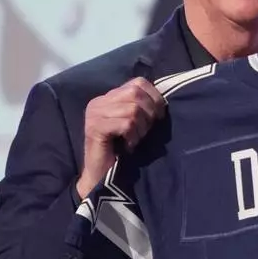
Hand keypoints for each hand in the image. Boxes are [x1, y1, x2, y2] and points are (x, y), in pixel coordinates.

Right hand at [76, 78, 165, 197]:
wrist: (103, 176)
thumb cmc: (122, 149)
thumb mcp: (134, 123)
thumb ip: (141, 107)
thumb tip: (162, 99)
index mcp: (109, 97)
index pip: (139, 82)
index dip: (154, 97)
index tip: (158, 116)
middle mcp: (99, 101)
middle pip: (136, 93)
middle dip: (149, 113)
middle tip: (145, 131)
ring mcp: (94, 114)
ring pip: (133, 109)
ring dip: (141, 128)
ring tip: (135, 139)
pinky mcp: (95, 127)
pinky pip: (126, 123)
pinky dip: (133, 136)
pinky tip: (129, 145)